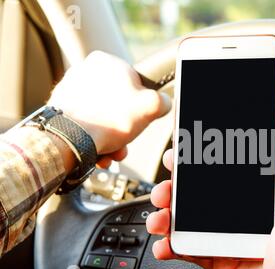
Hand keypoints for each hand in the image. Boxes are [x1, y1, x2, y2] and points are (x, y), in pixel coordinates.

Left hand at [48, 51, 170, 168]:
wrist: (68, 140)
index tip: (141, 118)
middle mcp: (84, 71)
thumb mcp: (150, 107)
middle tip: (127, 139)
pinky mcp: (61, 109)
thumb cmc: (107, 120)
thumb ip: (162, 101)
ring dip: (112, 137)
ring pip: (102, 116)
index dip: (141, 103)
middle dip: (125, 126)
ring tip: (113, 150)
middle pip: (118, 102)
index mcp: (106, 61)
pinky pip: (86, 124)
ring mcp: (70, 90)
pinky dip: (95, 138)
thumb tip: (163, 103)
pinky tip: (100, 150)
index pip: (135, 82)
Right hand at [147, 116, 274, 268]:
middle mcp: (244, 214)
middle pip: (201, 192)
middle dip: (177, 186)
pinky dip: (170, 245)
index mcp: (263, 196)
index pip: (228, 169)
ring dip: (168, 214)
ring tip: (160, 216)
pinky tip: (165, 243)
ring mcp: (228, 236)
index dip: (204, 159)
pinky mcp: (217, 258)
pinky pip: (187, 248)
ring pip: (188, 218)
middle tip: (167, 186)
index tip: (186, 151)